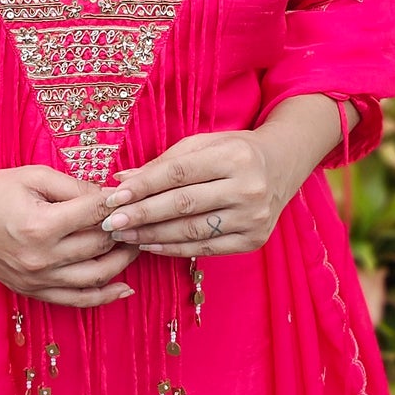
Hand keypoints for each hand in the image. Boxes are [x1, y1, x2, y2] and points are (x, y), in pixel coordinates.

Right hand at [0, 165, 137, 307]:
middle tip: (139, 216)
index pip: (95, 214)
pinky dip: (104, 297)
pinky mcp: (32, 290)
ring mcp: (36, 279)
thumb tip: (109, 196)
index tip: (132, 194)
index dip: (117, 202)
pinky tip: (125, 288)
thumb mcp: (32, 176)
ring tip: (137, 244)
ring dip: (123, 262)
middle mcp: (40, 258)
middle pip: (100, 246)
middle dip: (124, 229)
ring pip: (96, 276)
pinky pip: (76, 300)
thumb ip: (73, 187)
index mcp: (40, 225)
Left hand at [99, 96, 345, 257]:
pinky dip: (173, 248)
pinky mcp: (254, 240)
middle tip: (110, 223)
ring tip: (123, 235)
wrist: (283, 166)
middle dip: (141, 215)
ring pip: (191, 231)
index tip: (113, 197)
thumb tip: (120, 180)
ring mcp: (253, 218)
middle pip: (183, 205)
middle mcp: (248, 188)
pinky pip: (205, 248)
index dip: (142, 187)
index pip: (178, 174)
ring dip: (152, 235)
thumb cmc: (234, 151)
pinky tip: (149, 245)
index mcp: (234, 156)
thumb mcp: (202, 145)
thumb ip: (162, 163)